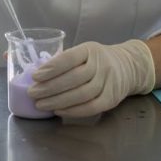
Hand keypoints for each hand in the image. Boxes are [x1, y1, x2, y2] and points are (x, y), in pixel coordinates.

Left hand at [28, 40, 155, 117]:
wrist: (128, 67)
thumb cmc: (97, 60)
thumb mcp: (84, 52)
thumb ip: (64, 61)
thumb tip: (32, 71)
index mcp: (90, 49)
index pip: (69, 58)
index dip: (51, 68)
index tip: (35, 76)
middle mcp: (101, 64)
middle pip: (74, 78)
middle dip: (50, 87)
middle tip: (32, 93)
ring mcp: (108, 82)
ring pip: (81, 94)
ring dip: (58, 101)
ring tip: (41, 104)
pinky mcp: (112, 98)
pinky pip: (91, 107)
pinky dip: (73, 111)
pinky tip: (58, 110)